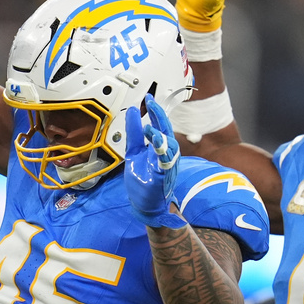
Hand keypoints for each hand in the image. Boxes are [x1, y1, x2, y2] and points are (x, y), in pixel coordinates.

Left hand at [124, 94, 184, 228]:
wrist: (144, 205)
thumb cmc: (142, 180)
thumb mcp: (133, 152)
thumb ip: (134, 133)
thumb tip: (133, 112)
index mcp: (159, 148)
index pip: (159, 125)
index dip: (155, 111)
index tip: (148, 98)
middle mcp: (166, 154)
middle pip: (167, 131)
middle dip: (160, 117)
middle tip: (151, 104)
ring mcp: (166, 165)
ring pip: (169, 146)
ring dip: (160, 135)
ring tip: (150, 126)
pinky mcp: (163, 176)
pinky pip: (165, 162)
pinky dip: (161, 152)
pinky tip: (154, 143)